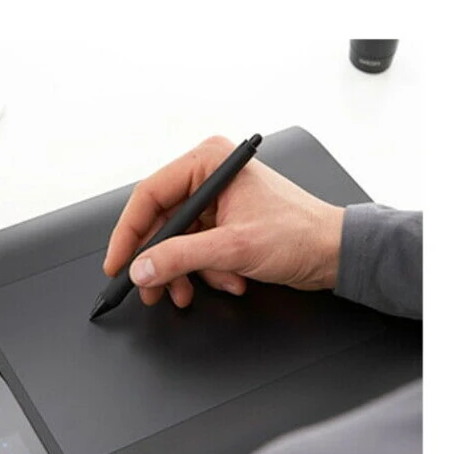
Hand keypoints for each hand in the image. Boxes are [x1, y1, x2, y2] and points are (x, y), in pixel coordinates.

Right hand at [103, 135, 345, 307]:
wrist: (335, 253)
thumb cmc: (301, 234)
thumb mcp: (233, 248)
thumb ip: (181, 258)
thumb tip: (142, 267)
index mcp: (210, 162)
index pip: (150, 194)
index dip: (129, 233)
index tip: (118, 263)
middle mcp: (210, 175)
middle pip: (162, 222)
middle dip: (161, 261)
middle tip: (150, 289)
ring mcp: (218, 200)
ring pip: (178, 241)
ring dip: (187, 271)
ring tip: (193, 291)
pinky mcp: (225, 222)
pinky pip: (197, 250)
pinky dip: (207, 271)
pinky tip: (229, 279)